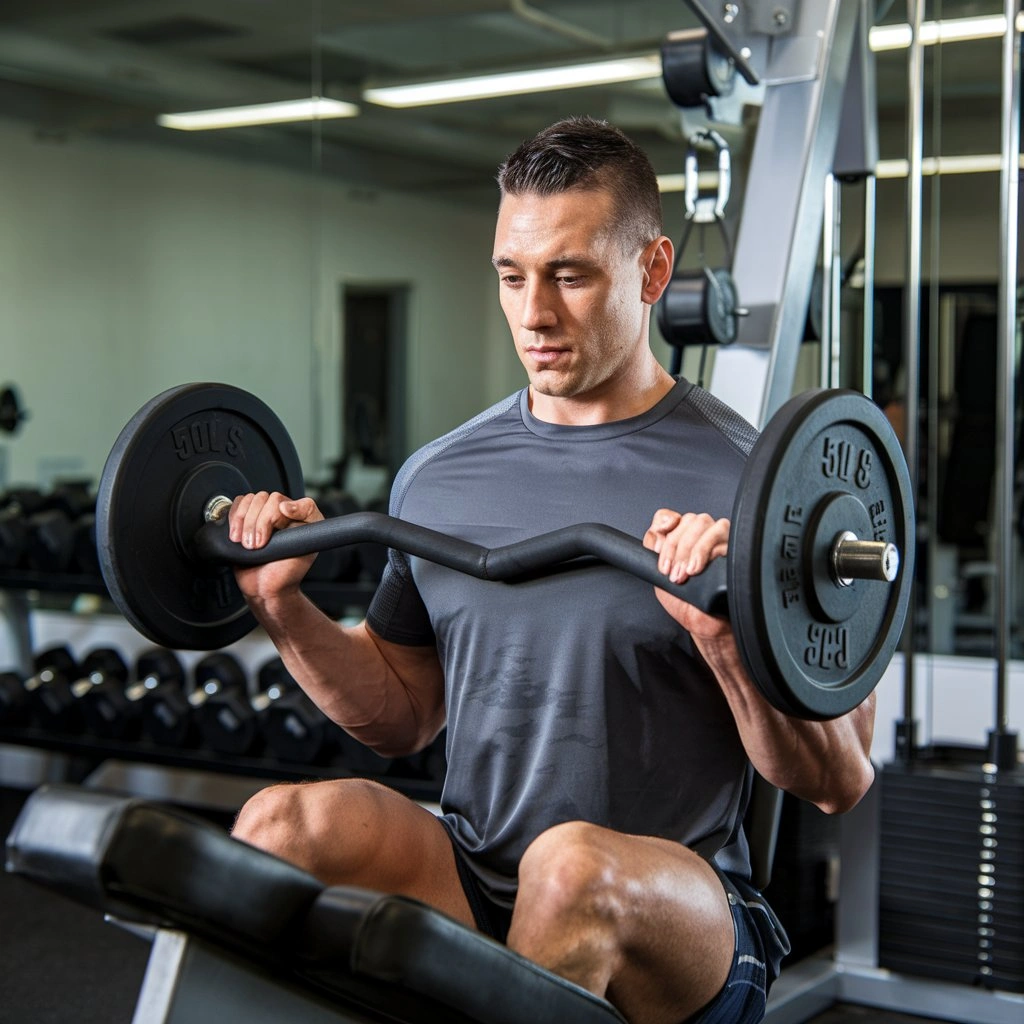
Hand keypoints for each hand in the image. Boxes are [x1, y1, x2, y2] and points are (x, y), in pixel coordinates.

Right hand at [228, 491, 323, 600]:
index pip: (302, 504)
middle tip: (257, 545)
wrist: (266, 588)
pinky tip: (236, 536)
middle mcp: (285, 514)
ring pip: (251, 500)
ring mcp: (264, 514)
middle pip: (269, 499)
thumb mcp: (302, 554)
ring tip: (246, 544)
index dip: (292, 508)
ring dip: (244, 522)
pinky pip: (238, 504)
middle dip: (259, 522)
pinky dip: (234, 518)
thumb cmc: (285, 573)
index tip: (282, 522)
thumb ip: (302, 531)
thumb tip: (286, 506)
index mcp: (305, 521)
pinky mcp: (246, 517)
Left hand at [642, 509, 732, 640]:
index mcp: (681, 537)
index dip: (663, 524)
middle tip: (672, 573)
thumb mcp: (657, 575)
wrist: (704, 622)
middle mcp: (701, 534)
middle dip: (676, 547)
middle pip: (688, 519)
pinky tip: (697, 568)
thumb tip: (655, 535)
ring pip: (704, 523)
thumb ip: (651, 551)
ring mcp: (719, 538)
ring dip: (690, 549)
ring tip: (686, 574)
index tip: (658, 547)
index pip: (669, 516)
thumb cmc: (684, 600)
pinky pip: (721, 536)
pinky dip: (706, 551)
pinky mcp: (734, 547)